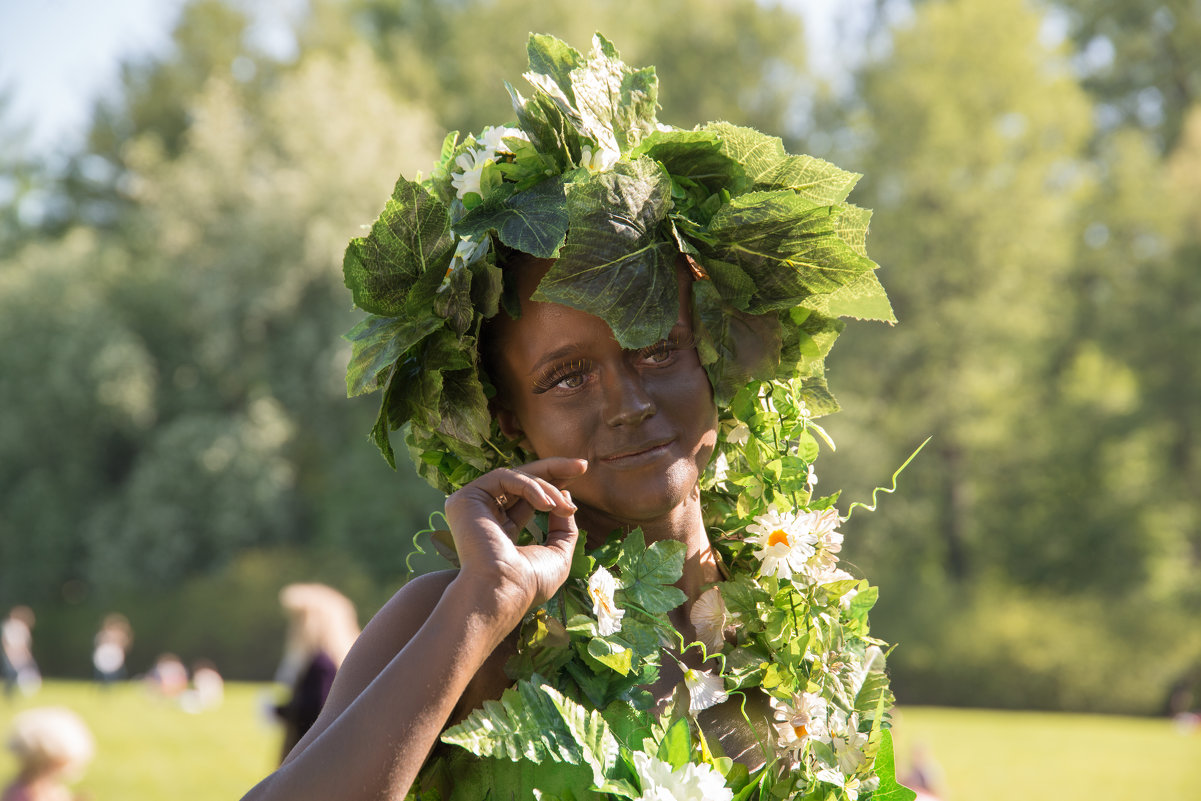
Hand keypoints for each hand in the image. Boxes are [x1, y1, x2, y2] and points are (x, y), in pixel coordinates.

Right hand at [443, 458, 587, 622]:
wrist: (503, 591)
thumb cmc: (528, 583)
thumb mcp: (558, 553)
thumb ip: (563, 526)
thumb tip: (566, 495)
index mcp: (501, 530)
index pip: (527, 497)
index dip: (553, 484)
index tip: (580, 474)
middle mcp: (484, 515)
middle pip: (521, 480)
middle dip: (554, 470)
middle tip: (582, 466)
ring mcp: (473, 506)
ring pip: (516, 477)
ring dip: (547, 487)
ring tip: (564, 507)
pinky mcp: (466, 498)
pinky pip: (505, 478)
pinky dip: (531, 487)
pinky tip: (548, 505)